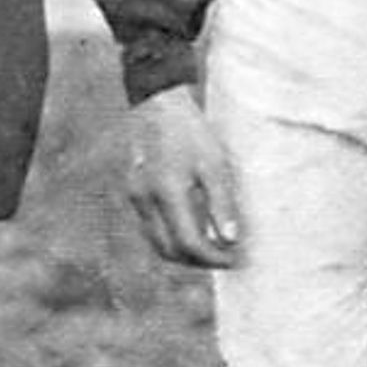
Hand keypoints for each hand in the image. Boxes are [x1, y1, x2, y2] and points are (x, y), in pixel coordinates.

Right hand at [126, 85, 241, 267]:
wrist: (158, 104)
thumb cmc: (190, 131)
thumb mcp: (214, 164)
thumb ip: (221, 204)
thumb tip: (229, 240)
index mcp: (167, 192)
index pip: (189, 243)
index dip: (213, 258)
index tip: (234, 258)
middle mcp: (145, 199)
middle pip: (168, 251)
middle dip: (197, 261)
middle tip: (224, 258)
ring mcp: (135, 197)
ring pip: (156, 242)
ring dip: (182, 252)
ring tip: (210, 248)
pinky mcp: (133, 192)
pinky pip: (150, 227)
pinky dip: (170, 237)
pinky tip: (191, 228)